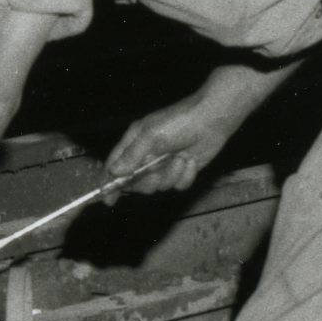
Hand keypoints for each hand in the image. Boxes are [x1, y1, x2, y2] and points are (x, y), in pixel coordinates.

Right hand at [101, 83, 251, 199]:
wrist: (212, 120)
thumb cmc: (179, 121)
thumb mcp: (151, 136)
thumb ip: (132, 155)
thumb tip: (114, 172)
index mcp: (135, 142)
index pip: (115, 166)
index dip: (110, 183)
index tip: (108, 200)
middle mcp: (147, 155)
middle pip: (138, 183)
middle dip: (150, 179)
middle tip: (158, 167)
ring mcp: (165, 165)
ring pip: (161, 186)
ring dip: (172, 174)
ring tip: (181, 157)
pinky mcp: (182, 171)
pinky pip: (178, 185)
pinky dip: (186, 175)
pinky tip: (191, 160)